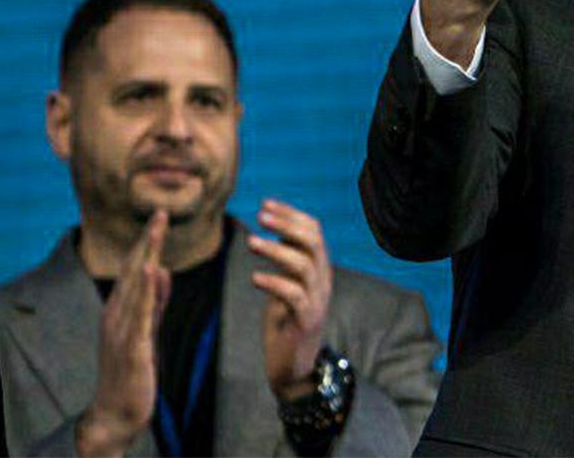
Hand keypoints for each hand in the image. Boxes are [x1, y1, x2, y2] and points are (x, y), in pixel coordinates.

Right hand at [77, 211, 170, 457]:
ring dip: (146, 254)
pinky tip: (152, 268)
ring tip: (157, 228)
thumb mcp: (147, 328)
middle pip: (133, 269)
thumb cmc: (132, 370)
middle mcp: (116, 313)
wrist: (117, 410)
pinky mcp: (131, 344)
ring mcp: (121, 328)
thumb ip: (155, 300)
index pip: (135, 268)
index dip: (147, 242)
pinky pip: (140, 312)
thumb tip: (161, 269)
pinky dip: (146, 288)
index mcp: (121, 308)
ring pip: (135, 284)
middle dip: (147, 239)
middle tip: (161, 211)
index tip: (160, 215)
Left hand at [250, 199, 332, 402]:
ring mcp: (317, 301)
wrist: (294, 369)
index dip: (290, 214)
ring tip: (251, 242)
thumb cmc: (286, 325)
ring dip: (277, 250)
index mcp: (318, 269)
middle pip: (314, 241)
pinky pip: (294, 295)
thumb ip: (286, 262)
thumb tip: (276, 229)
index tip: (265, 204)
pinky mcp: (306, 321)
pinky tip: (254, 278)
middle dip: (287, 224)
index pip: (314, 230)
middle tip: (259, 216)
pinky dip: (274, 283)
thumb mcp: (286, 287)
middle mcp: (322, 281)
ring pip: (304, 265)